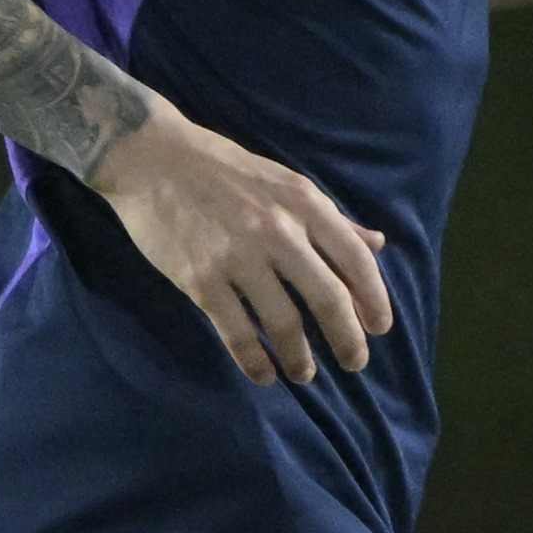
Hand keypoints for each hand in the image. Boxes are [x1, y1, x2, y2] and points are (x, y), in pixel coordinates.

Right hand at [97, 106, 394, 385]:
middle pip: (327, 298)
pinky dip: (254, 361)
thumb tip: (377, 244)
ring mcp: (238, 257)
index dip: (374, 300)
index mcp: (304, 203)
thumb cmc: (224, 169)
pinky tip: (264, 375)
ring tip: (305, 374)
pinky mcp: (201, 279)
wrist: (152, 157)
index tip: (379, 328)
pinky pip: (237, 332)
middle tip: (354, 364)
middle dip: (347, 340)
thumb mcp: (287, 182)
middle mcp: (277, 231)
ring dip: (300, 358)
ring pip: (284, 323)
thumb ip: (332, 218)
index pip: (356, 259)